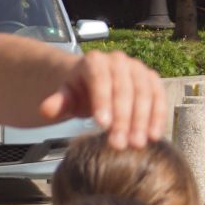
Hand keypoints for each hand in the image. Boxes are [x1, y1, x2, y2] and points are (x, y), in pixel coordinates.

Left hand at [35, 50, 170, 148]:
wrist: (95, 85)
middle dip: (123, 119)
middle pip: (124, 89)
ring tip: (137, 145)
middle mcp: (118, 60)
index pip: (100, 80)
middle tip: (119, 144)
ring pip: (144, 93)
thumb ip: (57, 103)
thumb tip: (46, 110)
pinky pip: (158, 96)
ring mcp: (137, 68)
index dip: (102, 102)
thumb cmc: (78, 93)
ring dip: (142, 120)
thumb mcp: (65, 98)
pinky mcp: (151, 79)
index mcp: (94, 61)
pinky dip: (158, 116)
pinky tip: (154, 136)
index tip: (102, 126)